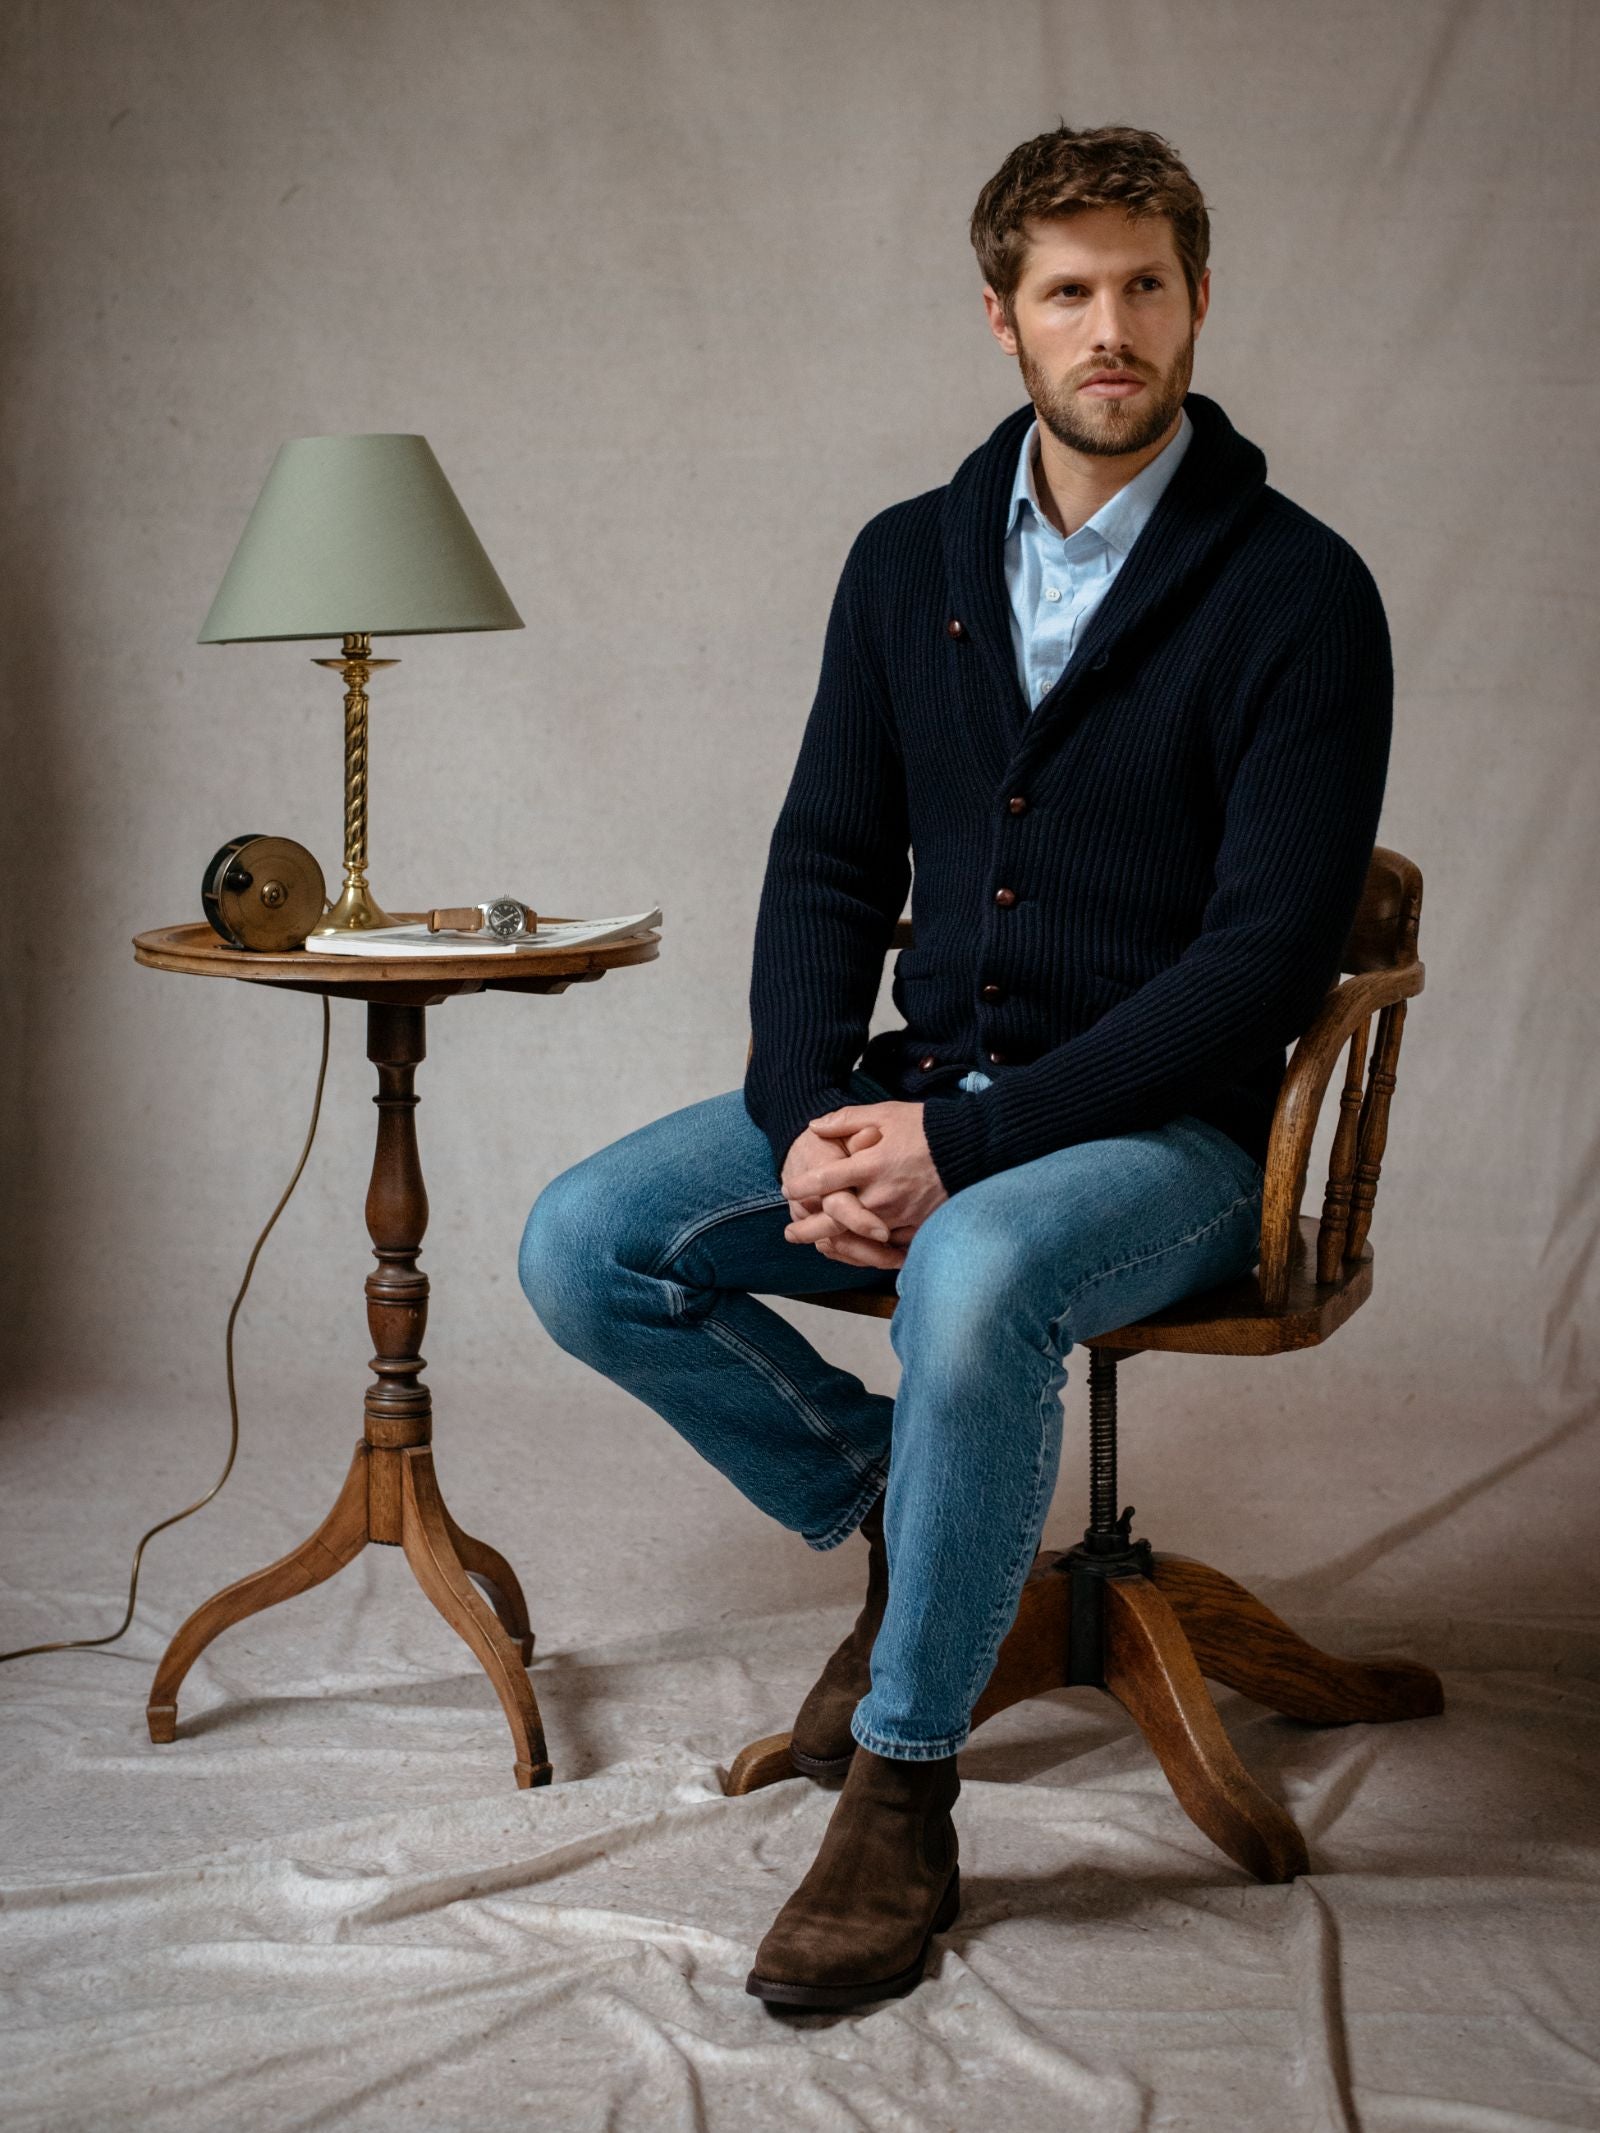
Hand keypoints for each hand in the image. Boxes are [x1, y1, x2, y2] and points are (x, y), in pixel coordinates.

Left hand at [781, 1102, 947, 1269]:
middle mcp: (880, 1195)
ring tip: (818, 1245)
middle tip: (790, 1233)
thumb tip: (813, 1127)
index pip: (824, 1180)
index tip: (789, 1188)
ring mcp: (899, 1215)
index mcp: (869, 1165)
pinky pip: (887, 1246)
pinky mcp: (916, 1227)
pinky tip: (855, 1250)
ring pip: (857, 1237)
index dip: (802, 1186)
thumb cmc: (925, 1127)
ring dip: (834, 1243)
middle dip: (808, 1228)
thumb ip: (847, 1120)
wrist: (971, 1147)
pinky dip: (868, 1250)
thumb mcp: (885, 1113)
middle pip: (834, 1219)